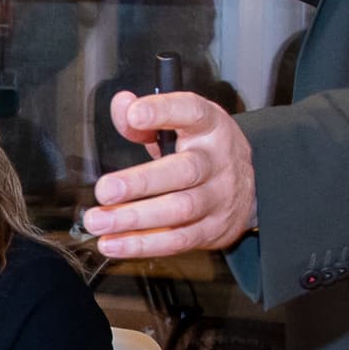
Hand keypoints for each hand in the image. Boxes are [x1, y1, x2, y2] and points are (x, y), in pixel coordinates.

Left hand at [82, 90, 256, 256]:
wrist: (249, 187)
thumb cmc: (204, 150)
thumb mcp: (185, 123)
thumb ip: (150, 115)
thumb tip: (123, 105)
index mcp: (210, 127)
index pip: (191, 112)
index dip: (163, 111)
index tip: (135, 114)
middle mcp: (218, 161)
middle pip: (184, 171)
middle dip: (141, 182)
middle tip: (106, 190)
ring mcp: (219, 198)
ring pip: (179, 210)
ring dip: (134, 218)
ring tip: (99, 220)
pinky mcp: (213, 229)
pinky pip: (177, 240)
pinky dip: (142, 244)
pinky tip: (113, 243)